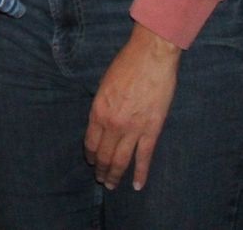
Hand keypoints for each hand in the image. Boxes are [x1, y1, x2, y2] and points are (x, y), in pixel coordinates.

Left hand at [84, 23, 180, 190]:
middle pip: (104, 155)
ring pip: (121, 161)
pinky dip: (140, 174)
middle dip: (100, 170)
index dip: (90, 155)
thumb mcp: (104, 85)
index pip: (90, 142)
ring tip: (112, 185)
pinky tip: (137, 185)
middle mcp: (112, 124)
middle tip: (101, 179)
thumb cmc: (126, 65)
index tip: (91, 162)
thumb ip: (101, 106)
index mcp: (98, 111)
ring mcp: (133, 129)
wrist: (151, 57)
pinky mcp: (152, 130)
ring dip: (115, 175)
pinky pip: (144, 157)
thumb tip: (101, 122)